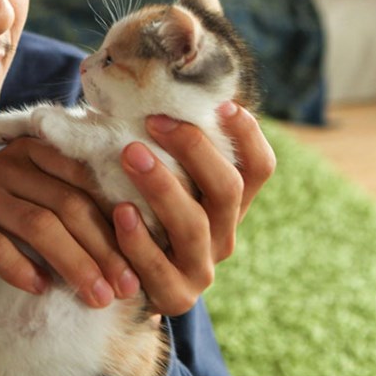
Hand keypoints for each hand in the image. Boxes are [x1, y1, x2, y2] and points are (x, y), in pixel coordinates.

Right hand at [0, 137, 138, 312]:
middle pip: (67, 203)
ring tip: (95, 297)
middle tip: (125, 288)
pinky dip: (20, 267)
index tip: (143, 260)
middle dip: (102, 248)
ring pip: (36, 223)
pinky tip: (39, 289)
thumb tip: (135, 243)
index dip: (118, 220)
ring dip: (72, 263)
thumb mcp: (29, 211)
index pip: (87, 181)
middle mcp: (4, 163)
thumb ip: (68, 210)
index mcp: (33, 154)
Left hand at [112, 101, 275, 315]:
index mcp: (227, 203)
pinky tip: (120, 212)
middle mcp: (223, 234)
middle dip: (195, 150)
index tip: (224, 104)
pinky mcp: (172, 297)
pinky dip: (138, 239)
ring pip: (194, 226)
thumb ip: (158, 141)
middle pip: (228, 189)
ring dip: (162, 186)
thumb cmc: (131, 207)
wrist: (116, 281)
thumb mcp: (153, 175)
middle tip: (154, 121)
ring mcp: (200, 269)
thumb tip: (143, 78)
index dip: (249, 136)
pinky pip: (158, 268)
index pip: (259, 167)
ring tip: (130, 154)